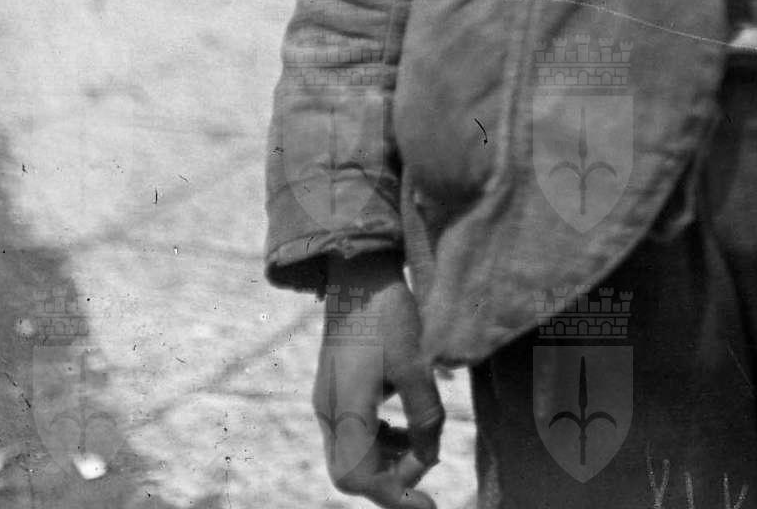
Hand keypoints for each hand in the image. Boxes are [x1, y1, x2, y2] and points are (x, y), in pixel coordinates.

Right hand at [314, 254, 444, 505]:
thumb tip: (430, 456)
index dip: (396, 495)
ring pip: (349, 455)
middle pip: (350, 473)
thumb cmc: (387, 313)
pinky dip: (376, 441)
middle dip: (389, 481)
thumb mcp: (415, 363)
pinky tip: (401, 425)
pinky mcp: (332, 387)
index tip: (428, 504)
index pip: (361, 478)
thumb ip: (424, 415)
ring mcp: (326, 399)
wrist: (358, 270)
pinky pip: (350, 433)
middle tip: (423, 471)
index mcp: (345, 408)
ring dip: (384, 462)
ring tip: (418, 445)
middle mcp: (328, 411)